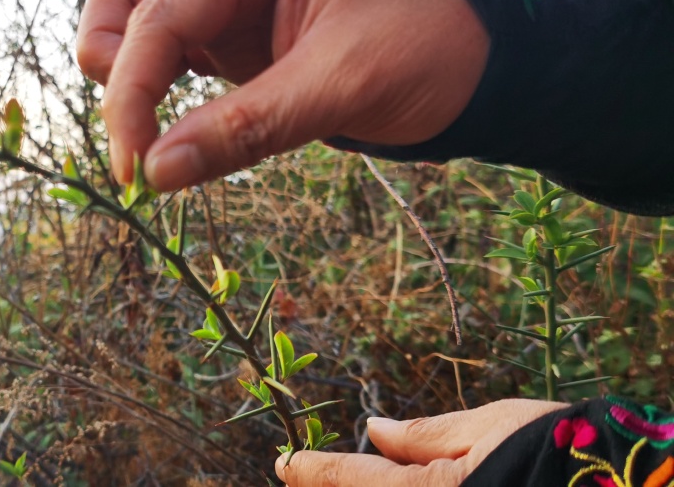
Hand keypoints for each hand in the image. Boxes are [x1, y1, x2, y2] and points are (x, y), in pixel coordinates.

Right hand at [76, 0, 488, 189]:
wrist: (486, 60)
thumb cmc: (431, 46)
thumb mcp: (344, 83)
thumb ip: (247, 127)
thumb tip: (157, 173)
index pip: (160, 12)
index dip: (132, 89)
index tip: (135, 166)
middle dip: (118, 71)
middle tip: (138, 150)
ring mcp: (231, 9)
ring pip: (138, 28)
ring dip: (128, 80)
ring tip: (150, 144)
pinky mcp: (237, 47)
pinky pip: (173, 63)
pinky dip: (158, 99)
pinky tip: (174, 142)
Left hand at [274, 399, 566, 485]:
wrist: (622, 481)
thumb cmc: (555, 445)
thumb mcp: (486, 427)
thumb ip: (422, 437)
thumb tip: (372, 430)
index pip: (346, 480)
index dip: (308, 470)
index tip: (285, 462)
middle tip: (305, 475)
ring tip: (342, 479)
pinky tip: (401, 480)